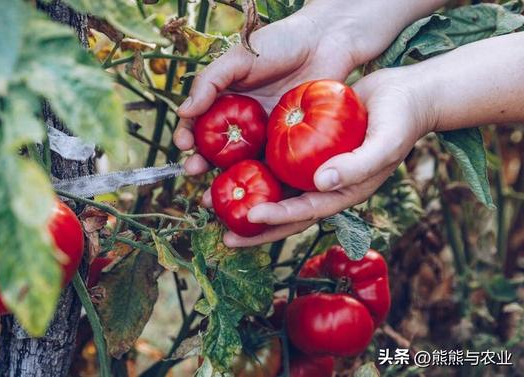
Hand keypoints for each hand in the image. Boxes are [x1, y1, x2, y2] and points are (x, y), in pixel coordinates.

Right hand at [173, 12, 359, 174]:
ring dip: (224, 180)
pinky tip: (252, 191)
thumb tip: (182, 111)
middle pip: (215, 150)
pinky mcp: (289, 146)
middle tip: (193, 172)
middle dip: (200, 164)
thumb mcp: (239, 58)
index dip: (187, 135)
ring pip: (240, 164)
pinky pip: (272, 166)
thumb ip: (210, 82)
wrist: (327, 44)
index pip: (198, 123)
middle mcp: (241, 123)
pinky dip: (261, 181)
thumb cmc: (280, 44)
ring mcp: (265, 137)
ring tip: (213, 193)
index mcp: (225, 102)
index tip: (183, 144)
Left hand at [216, 66, 433, 246]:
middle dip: (254, 227)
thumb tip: (320, 183)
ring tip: (213, 204)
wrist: (403, 96)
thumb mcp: (385, 143)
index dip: (279, 217)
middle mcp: (323, 187)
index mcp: (342, 193)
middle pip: (284, 213)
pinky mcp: (304, 149)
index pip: (305, 212)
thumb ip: (358, 166)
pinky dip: (253, 169)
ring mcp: (312, 169)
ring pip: (274, 190)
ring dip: (245, 200)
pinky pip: (275, 163)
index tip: (251, 216)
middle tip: (223, 235)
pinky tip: (228, 167)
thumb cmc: (400, 120)